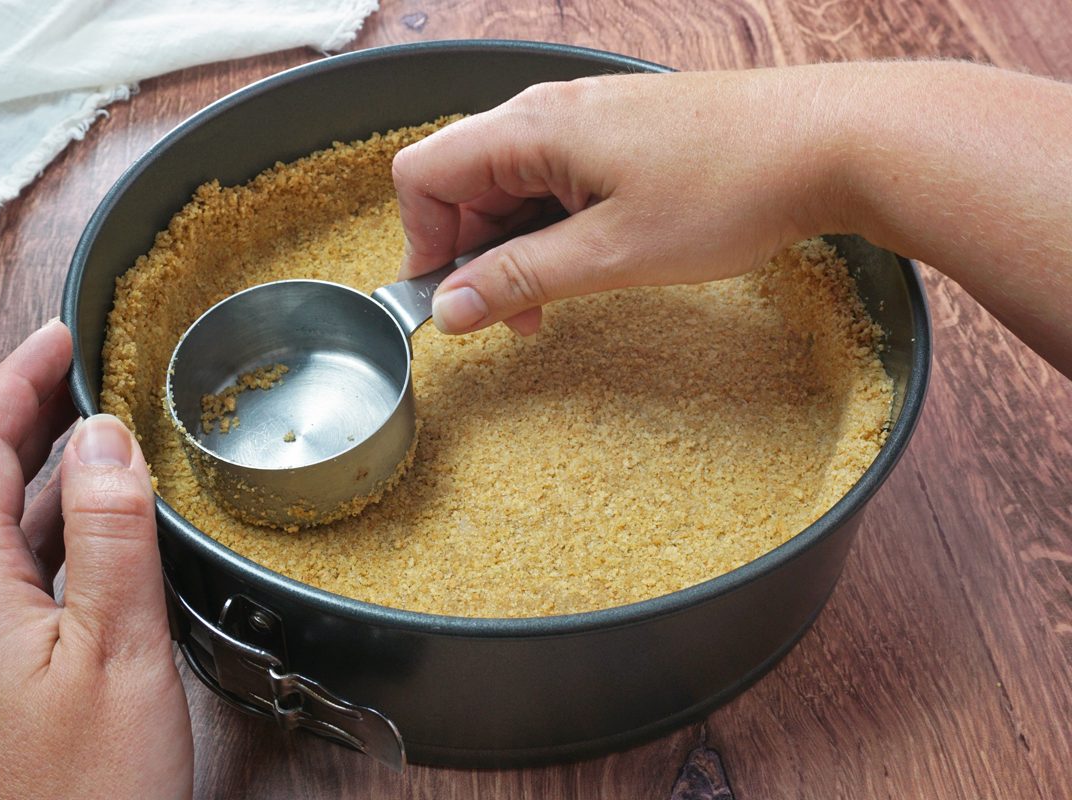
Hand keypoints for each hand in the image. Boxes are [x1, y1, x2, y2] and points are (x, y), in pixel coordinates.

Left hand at [0, 320, 192, 798]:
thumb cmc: (82, 795)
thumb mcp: (117, 653)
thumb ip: (111, 537)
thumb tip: (106, 437)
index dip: (13, 383)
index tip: (60, 336)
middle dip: (23, 413)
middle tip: (81, 368)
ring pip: (1, 531)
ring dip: (45, 470)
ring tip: (102, 432)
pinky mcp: (3, 681)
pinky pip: (24, 576)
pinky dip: (62, 529)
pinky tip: (106, 536)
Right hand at [394, 63, 1071, 375]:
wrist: (831, 143)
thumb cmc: (729, 188)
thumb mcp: (611, 254)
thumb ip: (519, 278)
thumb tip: (450, 306)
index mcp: (532, 128)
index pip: (425, 175)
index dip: (423, 243)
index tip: (452, 300)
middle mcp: (550, 113)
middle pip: (465, 182)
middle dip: (475, 255)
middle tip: (515, 316)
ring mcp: (588, 121)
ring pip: (513, 186)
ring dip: (518, 248)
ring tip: (557, 300)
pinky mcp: (621, 136)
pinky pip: (558, 181)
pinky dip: (556, 228)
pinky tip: (592, 262)